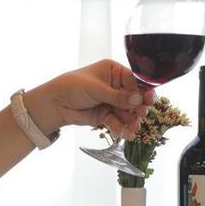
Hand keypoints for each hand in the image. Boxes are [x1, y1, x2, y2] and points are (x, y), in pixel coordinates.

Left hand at [23, 59, 155, 138]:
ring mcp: (111, 101)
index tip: (150, 99)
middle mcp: (115, 85)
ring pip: (127, 111)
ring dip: (132, 120)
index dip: (143, 90)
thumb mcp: (96, 89)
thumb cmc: (72, 87)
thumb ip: (118, 96)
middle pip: (134, 97)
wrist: (54, 105)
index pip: (134, 80)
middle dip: (138, 107)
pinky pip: (118, 121)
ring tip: (134, 128)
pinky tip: (126, 134)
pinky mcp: (106, 115)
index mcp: (113, 71)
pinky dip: (122, 128)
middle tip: (141, 114)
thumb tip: (138, 99)